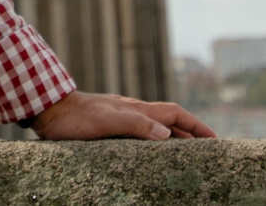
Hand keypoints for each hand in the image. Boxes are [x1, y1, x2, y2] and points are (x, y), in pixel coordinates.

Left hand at [26, 89, 214, 140]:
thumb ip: (136, 125)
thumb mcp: (108, 121)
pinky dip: (153, 143)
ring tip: (186, 155)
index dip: (196, 126)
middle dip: (190, 134)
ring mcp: (121, 117)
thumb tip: (167, 136)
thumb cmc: (77, 117)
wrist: (49, 110)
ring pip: (155, 127)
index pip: (175, 115)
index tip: (215, 139)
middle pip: (169, 121)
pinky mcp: (109, 126)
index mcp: (137, 109)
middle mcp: (133, 111)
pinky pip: (140, 134)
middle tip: (207, 150)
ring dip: (173, 139)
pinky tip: (150, 153)